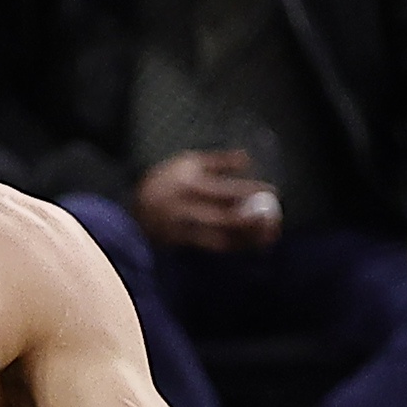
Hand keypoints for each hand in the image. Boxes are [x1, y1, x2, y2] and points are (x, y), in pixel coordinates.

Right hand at [135, 148, 278, 252]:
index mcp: (189, 184)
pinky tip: (250, 243)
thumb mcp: (187, 162)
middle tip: (274, 219)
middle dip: (253, 221)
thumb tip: (247, 159)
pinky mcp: (183, 245)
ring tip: (268, 235)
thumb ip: (218, 161)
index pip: (226, 189)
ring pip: (221, 238)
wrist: (132, 209)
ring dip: (247, 238)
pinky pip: (214, 248)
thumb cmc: (165, 180)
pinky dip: (235, 246)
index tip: (272, 192)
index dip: (251, 191)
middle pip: (226, 218)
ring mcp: (184, 230)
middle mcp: (186, 209)